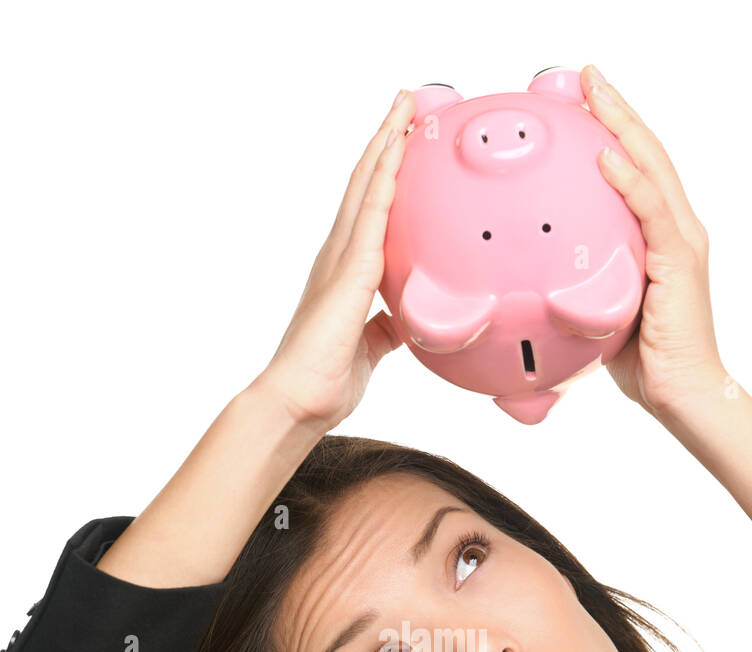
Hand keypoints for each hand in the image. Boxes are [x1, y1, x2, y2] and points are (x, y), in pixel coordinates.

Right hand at [253, 89, 415, 433]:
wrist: (296, 401)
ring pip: (366, 188)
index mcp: (342, 271)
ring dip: (386, 145)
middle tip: (406, 100)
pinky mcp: (347, 274)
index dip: (384, 170)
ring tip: (405, 107)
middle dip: (385, 140)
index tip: (402, 137)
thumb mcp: (369, 348)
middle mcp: (337, 256)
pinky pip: (371, 218)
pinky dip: (385, 182)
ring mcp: (339, 260)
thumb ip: (385, 327)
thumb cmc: (324, 381)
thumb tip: (403, 321)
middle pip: (364, 183)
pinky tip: (398, 155)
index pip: (368, 209)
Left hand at [580, 65, 725, 416]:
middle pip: (646, 154)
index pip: (635, 171)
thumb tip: (522, 295)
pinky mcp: (680, 260)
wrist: (681, 395)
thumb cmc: (640, 365)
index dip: (612, 132)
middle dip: (616, 110)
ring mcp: (681, 241)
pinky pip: (652, 211)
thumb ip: (574, 293)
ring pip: (652, 168)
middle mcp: (676, 229)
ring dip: (622, 125)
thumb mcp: (599, 317)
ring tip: (595, 91)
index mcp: (658, 237)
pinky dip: (630, 180)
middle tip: (586, 75)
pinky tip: (606, 154)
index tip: (582, 101)